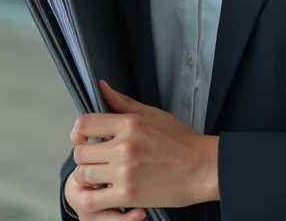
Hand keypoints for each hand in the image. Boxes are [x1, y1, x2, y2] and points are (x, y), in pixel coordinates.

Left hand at [65, 81, 219, 215]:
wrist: (205, 168)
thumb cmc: (183, 142)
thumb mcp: (153, 114)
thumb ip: (123, 103)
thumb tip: (102, 87)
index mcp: (128, 123)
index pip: (84, 124)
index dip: (79, 133)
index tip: (85, 139)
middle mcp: (123, 146)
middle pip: (80, 152)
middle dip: (85, 157)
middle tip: (97, 161)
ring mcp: (125, 172)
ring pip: (84, 175)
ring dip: (89, 178)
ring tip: (101, 178)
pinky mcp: (129, 195)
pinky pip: (94, 199)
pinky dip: (94, 198)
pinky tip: (105, 194)